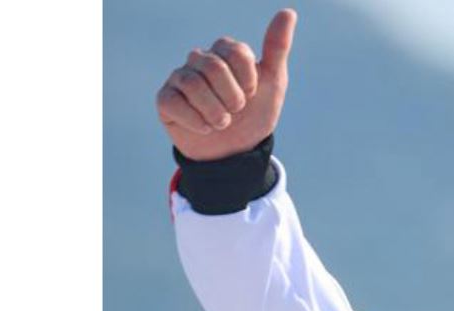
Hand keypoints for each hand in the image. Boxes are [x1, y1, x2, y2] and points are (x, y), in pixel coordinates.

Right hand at [155, 8, 297, 160]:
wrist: (237, 153)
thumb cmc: (254, 115)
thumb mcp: (274, 83)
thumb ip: (277, 47)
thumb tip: (288, 12)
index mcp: (224, 51)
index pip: (236, 52)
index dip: (248, 80)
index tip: (252, 94)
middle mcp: (199, 60)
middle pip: (213, 67)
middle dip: (233, 98)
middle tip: (237, 111)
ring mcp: (180, 78)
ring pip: (194, 85)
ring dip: (216, 113)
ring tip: (223, 123)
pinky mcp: (165, 99)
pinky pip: (174, 103)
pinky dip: (197, 122)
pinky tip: (205, 128)